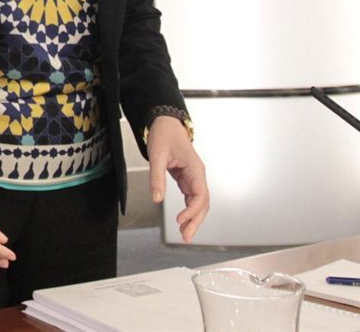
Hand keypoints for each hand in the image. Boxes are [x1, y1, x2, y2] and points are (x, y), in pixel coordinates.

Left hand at [147, 116, 208, 242]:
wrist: (165, 123)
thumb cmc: (164, 134)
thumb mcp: (157, 155)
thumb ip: (157, 177)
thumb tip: (156, 198)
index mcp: (195, 168)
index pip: (201, 195)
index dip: (192, 210)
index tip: (181, 220)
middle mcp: (197, 174)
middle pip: (203, 203)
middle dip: (196, 221)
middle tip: (186, 237)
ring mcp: (193, 177)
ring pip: (198, 202)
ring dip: (194, 218)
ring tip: (185, 234)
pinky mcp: (187, 179)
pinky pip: (192, 198)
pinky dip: (189, 210)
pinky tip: (183, 221)